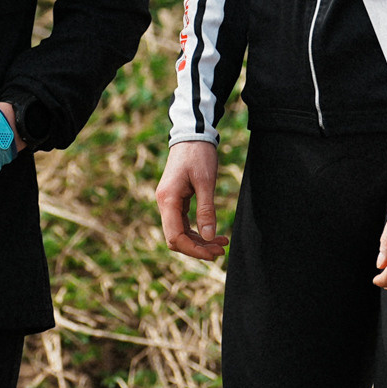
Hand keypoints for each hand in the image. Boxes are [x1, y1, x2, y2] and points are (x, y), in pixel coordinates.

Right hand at [155, 140, 226, 260]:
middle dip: (198, 248)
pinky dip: (198, 230)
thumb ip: (206, 210)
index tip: (213, 253)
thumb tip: (209, 237)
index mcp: (167, 200)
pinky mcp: (176, 199)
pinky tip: (214, 233)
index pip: (175, 237)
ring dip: (200, 241)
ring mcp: (169, 202)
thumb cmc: (198, 154)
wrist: (192, 134)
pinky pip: (184, 223)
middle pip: (176, 238)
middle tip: (221, 250)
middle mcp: (164, 203)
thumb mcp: (205, 182)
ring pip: (181, 232)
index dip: (193, 250)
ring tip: (222, 243)